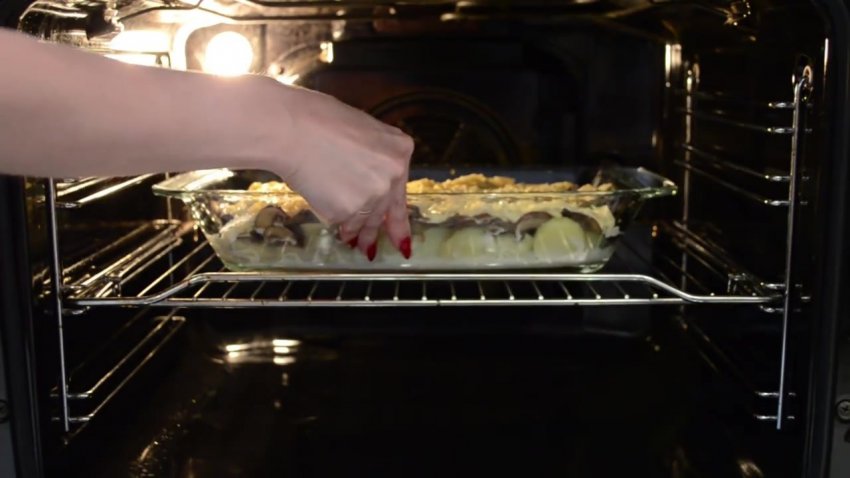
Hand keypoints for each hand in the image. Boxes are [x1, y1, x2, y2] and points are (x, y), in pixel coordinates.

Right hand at [272, 85, 412, 259]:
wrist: (290, 128)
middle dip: (376, 232)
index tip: (402, 240)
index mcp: (399, 151)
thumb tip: (367, 177)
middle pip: (386, 211)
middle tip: (373, 249)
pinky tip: (328, 216)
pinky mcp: (348, 211)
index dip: (400, 218)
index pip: (402, 192)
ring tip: (351, 241)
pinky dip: (335, 221)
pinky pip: (343, 221)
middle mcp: (392, 176)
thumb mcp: (362, 131)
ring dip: (356, 233)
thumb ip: (374, 157)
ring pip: (365, 221)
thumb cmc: (317, 120)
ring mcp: (372, 196)